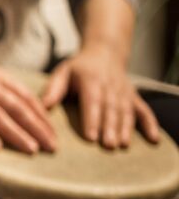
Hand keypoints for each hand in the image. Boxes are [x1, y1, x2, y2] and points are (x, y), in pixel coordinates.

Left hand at [42, 45, 160, 148]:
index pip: (92, 101)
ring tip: (122, 145)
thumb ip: (53, 89)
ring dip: (126, 128)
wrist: (105, 52)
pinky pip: (144, 110)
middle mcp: (111, 86)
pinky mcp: (134, 97)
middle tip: (108, 146)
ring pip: (126, 111)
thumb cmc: (78, 68)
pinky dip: (151, 125)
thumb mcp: (62, 72)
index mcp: (91, 80)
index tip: (91, 137)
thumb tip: (44, 106)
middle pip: (111, 109)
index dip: (92, 119)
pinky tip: (153, 140)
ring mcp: (125, 92)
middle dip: (110, 128)